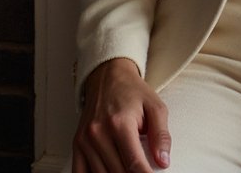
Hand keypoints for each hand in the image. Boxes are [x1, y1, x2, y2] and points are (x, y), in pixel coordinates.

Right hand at [73, 57, 171, 172]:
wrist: (108, 76)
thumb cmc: (132, 92)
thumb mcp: (155, 106)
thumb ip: (161, 134)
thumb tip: (163, 161)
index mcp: (120, 123)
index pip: (134, 163)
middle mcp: (98, 133)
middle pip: (117, 172)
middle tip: (143, 172)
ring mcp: (85, 140)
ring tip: (128, 172)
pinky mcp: (77, 144)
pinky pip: (80, 172)